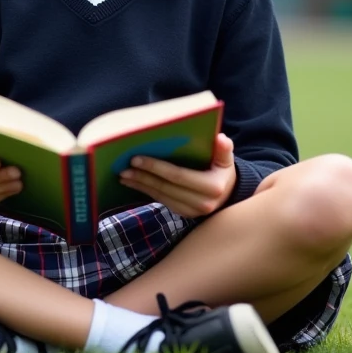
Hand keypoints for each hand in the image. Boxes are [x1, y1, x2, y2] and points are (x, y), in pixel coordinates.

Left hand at [119, 133, 236, 217]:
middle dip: (142, 177)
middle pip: (165, 188)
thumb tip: (220, 138)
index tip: (136, 158)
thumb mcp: (226, 158)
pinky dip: (146, 191)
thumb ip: (224, 149)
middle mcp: (202, 203)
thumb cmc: (222, 170)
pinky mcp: (183, 214)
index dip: (156, 167)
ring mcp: (192, 212)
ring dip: (140, 186)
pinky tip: (133, 183)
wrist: (228, 194)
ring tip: (123, 176)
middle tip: (123, 168)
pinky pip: (161, 201)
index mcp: (212, 187)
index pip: (178, 176)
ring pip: (160, 196)